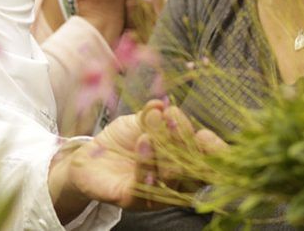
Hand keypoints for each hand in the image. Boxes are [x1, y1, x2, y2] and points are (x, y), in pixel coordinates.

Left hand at [48, 100, 226, 220]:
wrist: (89, 157)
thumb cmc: (122, 141)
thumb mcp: (138, 122)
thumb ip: (152, 115)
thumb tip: (160, 103)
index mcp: (185, 164)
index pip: (210, 164)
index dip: (214, 153)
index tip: (204, 134)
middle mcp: (176, 184)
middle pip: (193, 170)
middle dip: (185, 142)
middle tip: (172, 118)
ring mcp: (155, 195)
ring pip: (172, 179)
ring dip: (165, 150)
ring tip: (153, 127)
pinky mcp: (132, 200)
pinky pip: (144, 187)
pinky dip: (146, 163)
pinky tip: (143, 142)